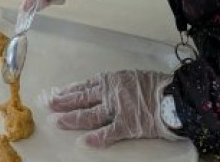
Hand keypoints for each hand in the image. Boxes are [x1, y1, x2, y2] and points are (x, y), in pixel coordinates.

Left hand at [46, 70, 178, 145]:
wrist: (173, 96)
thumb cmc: (154, 85)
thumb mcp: (131, 77)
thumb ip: (116, 84)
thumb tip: (103, 89)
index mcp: (110, 80)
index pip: (83, 86)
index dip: (68, 91)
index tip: (55, 94)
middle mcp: (109, 92)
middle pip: (80, 99)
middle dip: (62, 103)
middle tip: (47, 106)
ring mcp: (116, 109)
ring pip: (88, 115)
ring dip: (71, 119)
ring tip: (56, 122)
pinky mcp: (127, 125)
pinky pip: (108, 133)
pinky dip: (95, 138)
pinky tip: (83, 142)